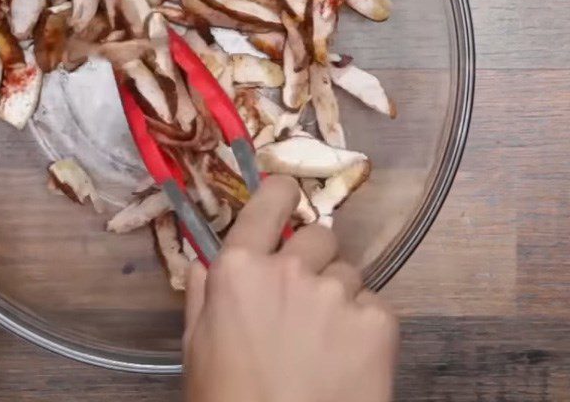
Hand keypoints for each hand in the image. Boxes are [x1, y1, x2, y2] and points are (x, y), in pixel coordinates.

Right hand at [183, 175, 398, 401]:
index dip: (284, 195)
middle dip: (315, 260)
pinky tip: (350, 362)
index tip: (289, 201)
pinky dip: (367, 327)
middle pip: (320, 236)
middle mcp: (291, 268)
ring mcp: (337, 293)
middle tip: (307, 302)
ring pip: (350, 274)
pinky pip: (377, 306)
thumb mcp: (196, 348)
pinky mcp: (379, 322)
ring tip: (328, 342)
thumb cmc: (227, 401)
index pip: (272, 200)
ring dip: (341, 296)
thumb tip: (205, 261)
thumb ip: (203, 294)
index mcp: (240, 268)